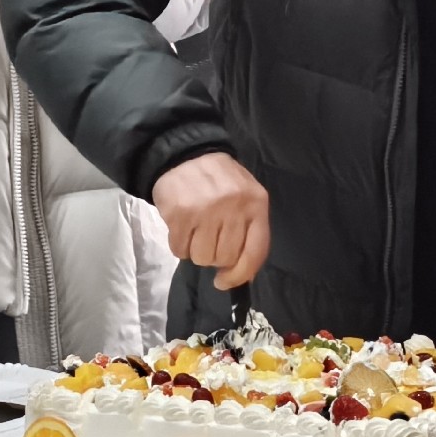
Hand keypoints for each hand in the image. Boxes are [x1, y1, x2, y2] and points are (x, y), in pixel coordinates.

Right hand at [152, 152, 269, 291]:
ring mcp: (206, 210)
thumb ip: (249, 230)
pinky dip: (179, 245)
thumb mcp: (245, 197)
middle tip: (208, 238)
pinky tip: (182, 227)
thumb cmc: (219, 181)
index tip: (225, 281)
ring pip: (202, 257)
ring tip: (195, 230)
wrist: (184, 155)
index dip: (240, 275)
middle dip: (214, 255)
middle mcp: (233, 207)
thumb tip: (243, 275)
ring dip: (196, 251)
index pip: (255, 252)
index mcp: (256, 203)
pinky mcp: (180, 214)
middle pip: (225, 258)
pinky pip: (180, 250)